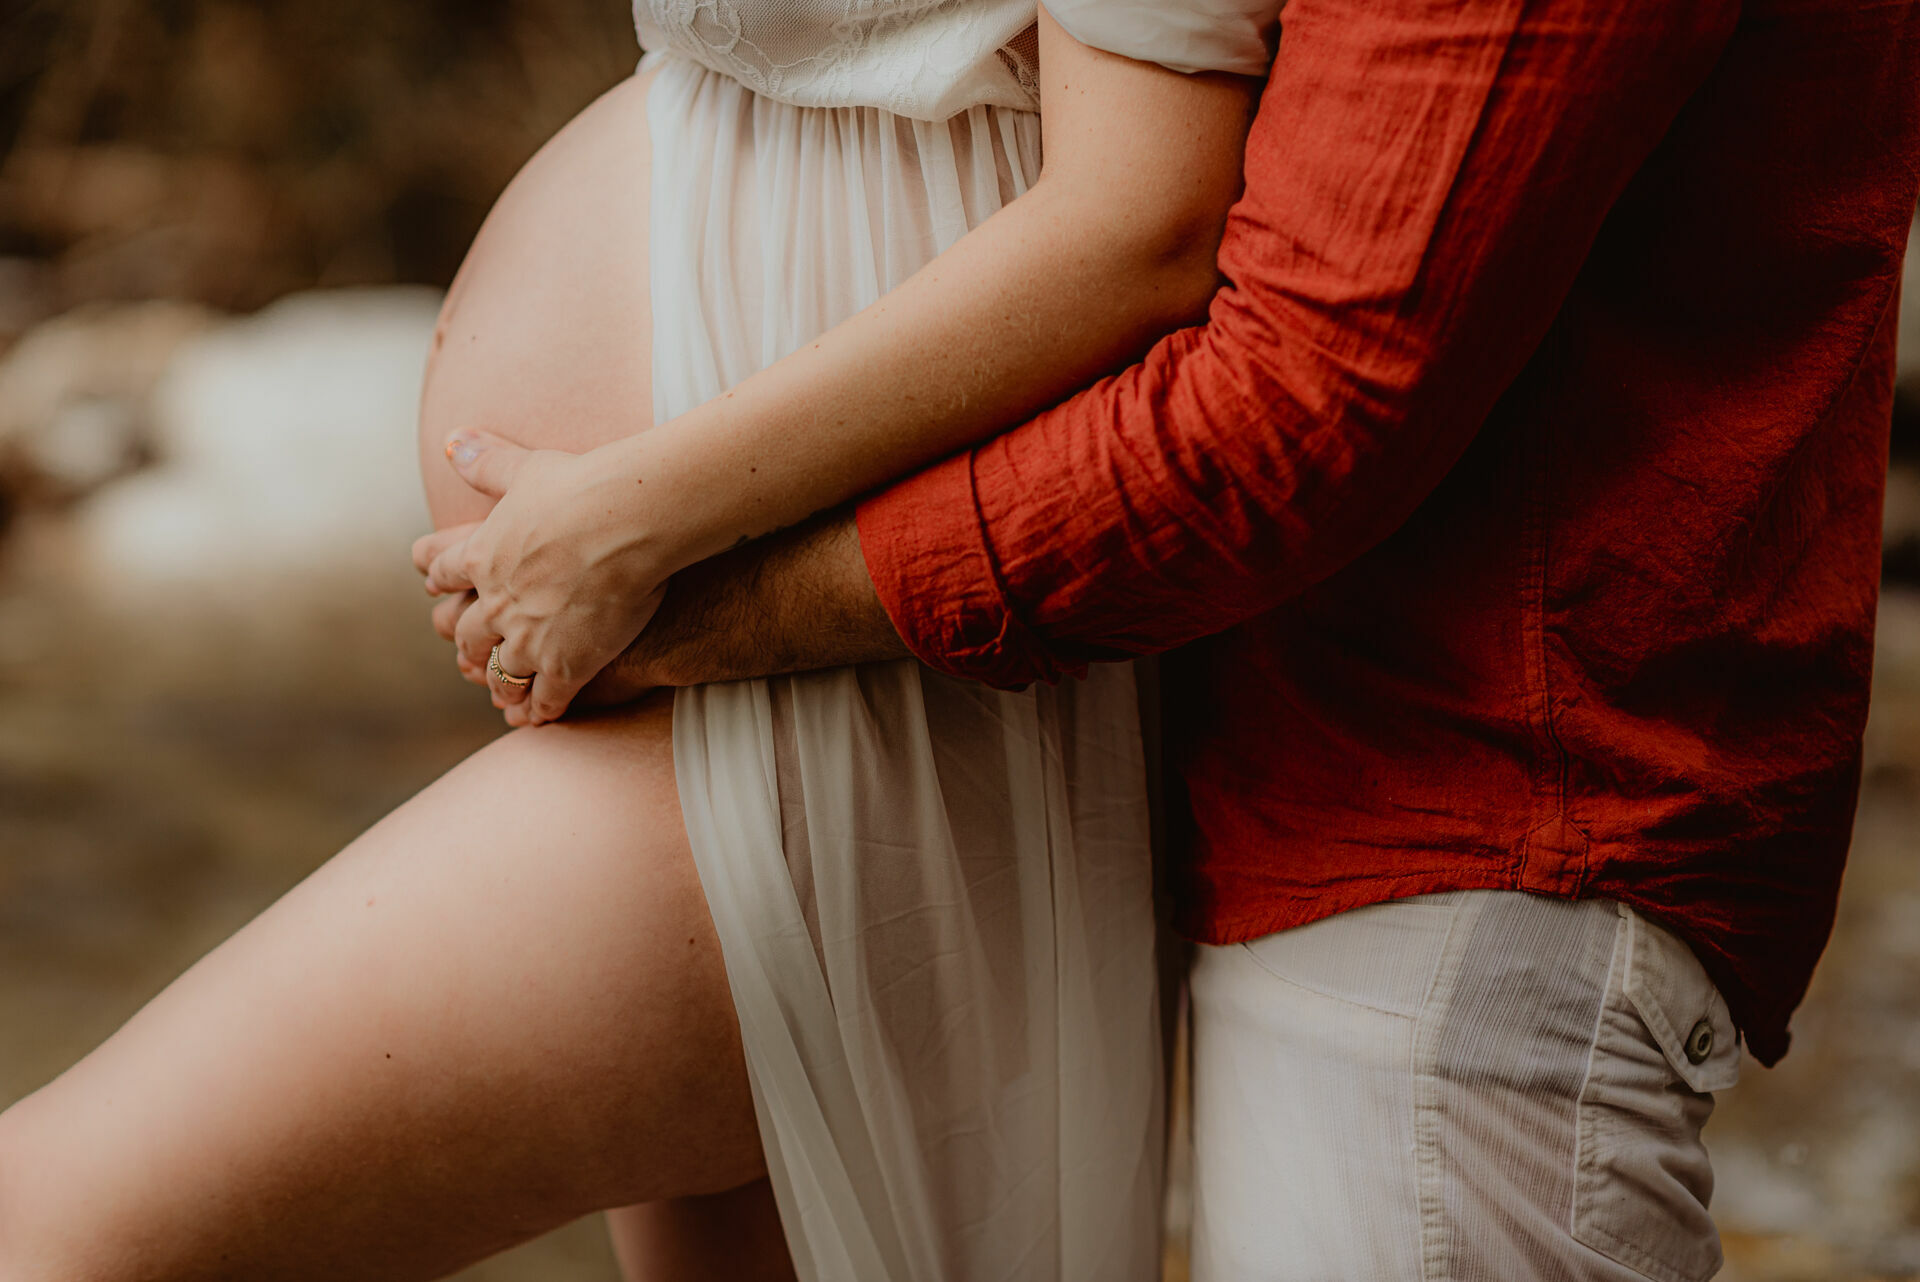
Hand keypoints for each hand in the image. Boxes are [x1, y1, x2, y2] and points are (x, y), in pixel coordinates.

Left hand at [411, 431, 671, 725]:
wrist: (626, 523)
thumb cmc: (581, 488)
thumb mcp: (526, 468)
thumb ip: (487, 460)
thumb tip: (452, 440)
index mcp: (481, 555)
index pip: (442, 573)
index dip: (439, 581)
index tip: (436, 589)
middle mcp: (495, 604)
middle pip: (465, 634)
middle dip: (465, 644)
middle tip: (466, 654)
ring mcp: (528, 639)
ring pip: (500, 673)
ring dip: (499, 684)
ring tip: (501, 695)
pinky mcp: (567, 665)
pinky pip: (545, 698)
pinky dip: (538, 710)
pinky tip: (538, 718)